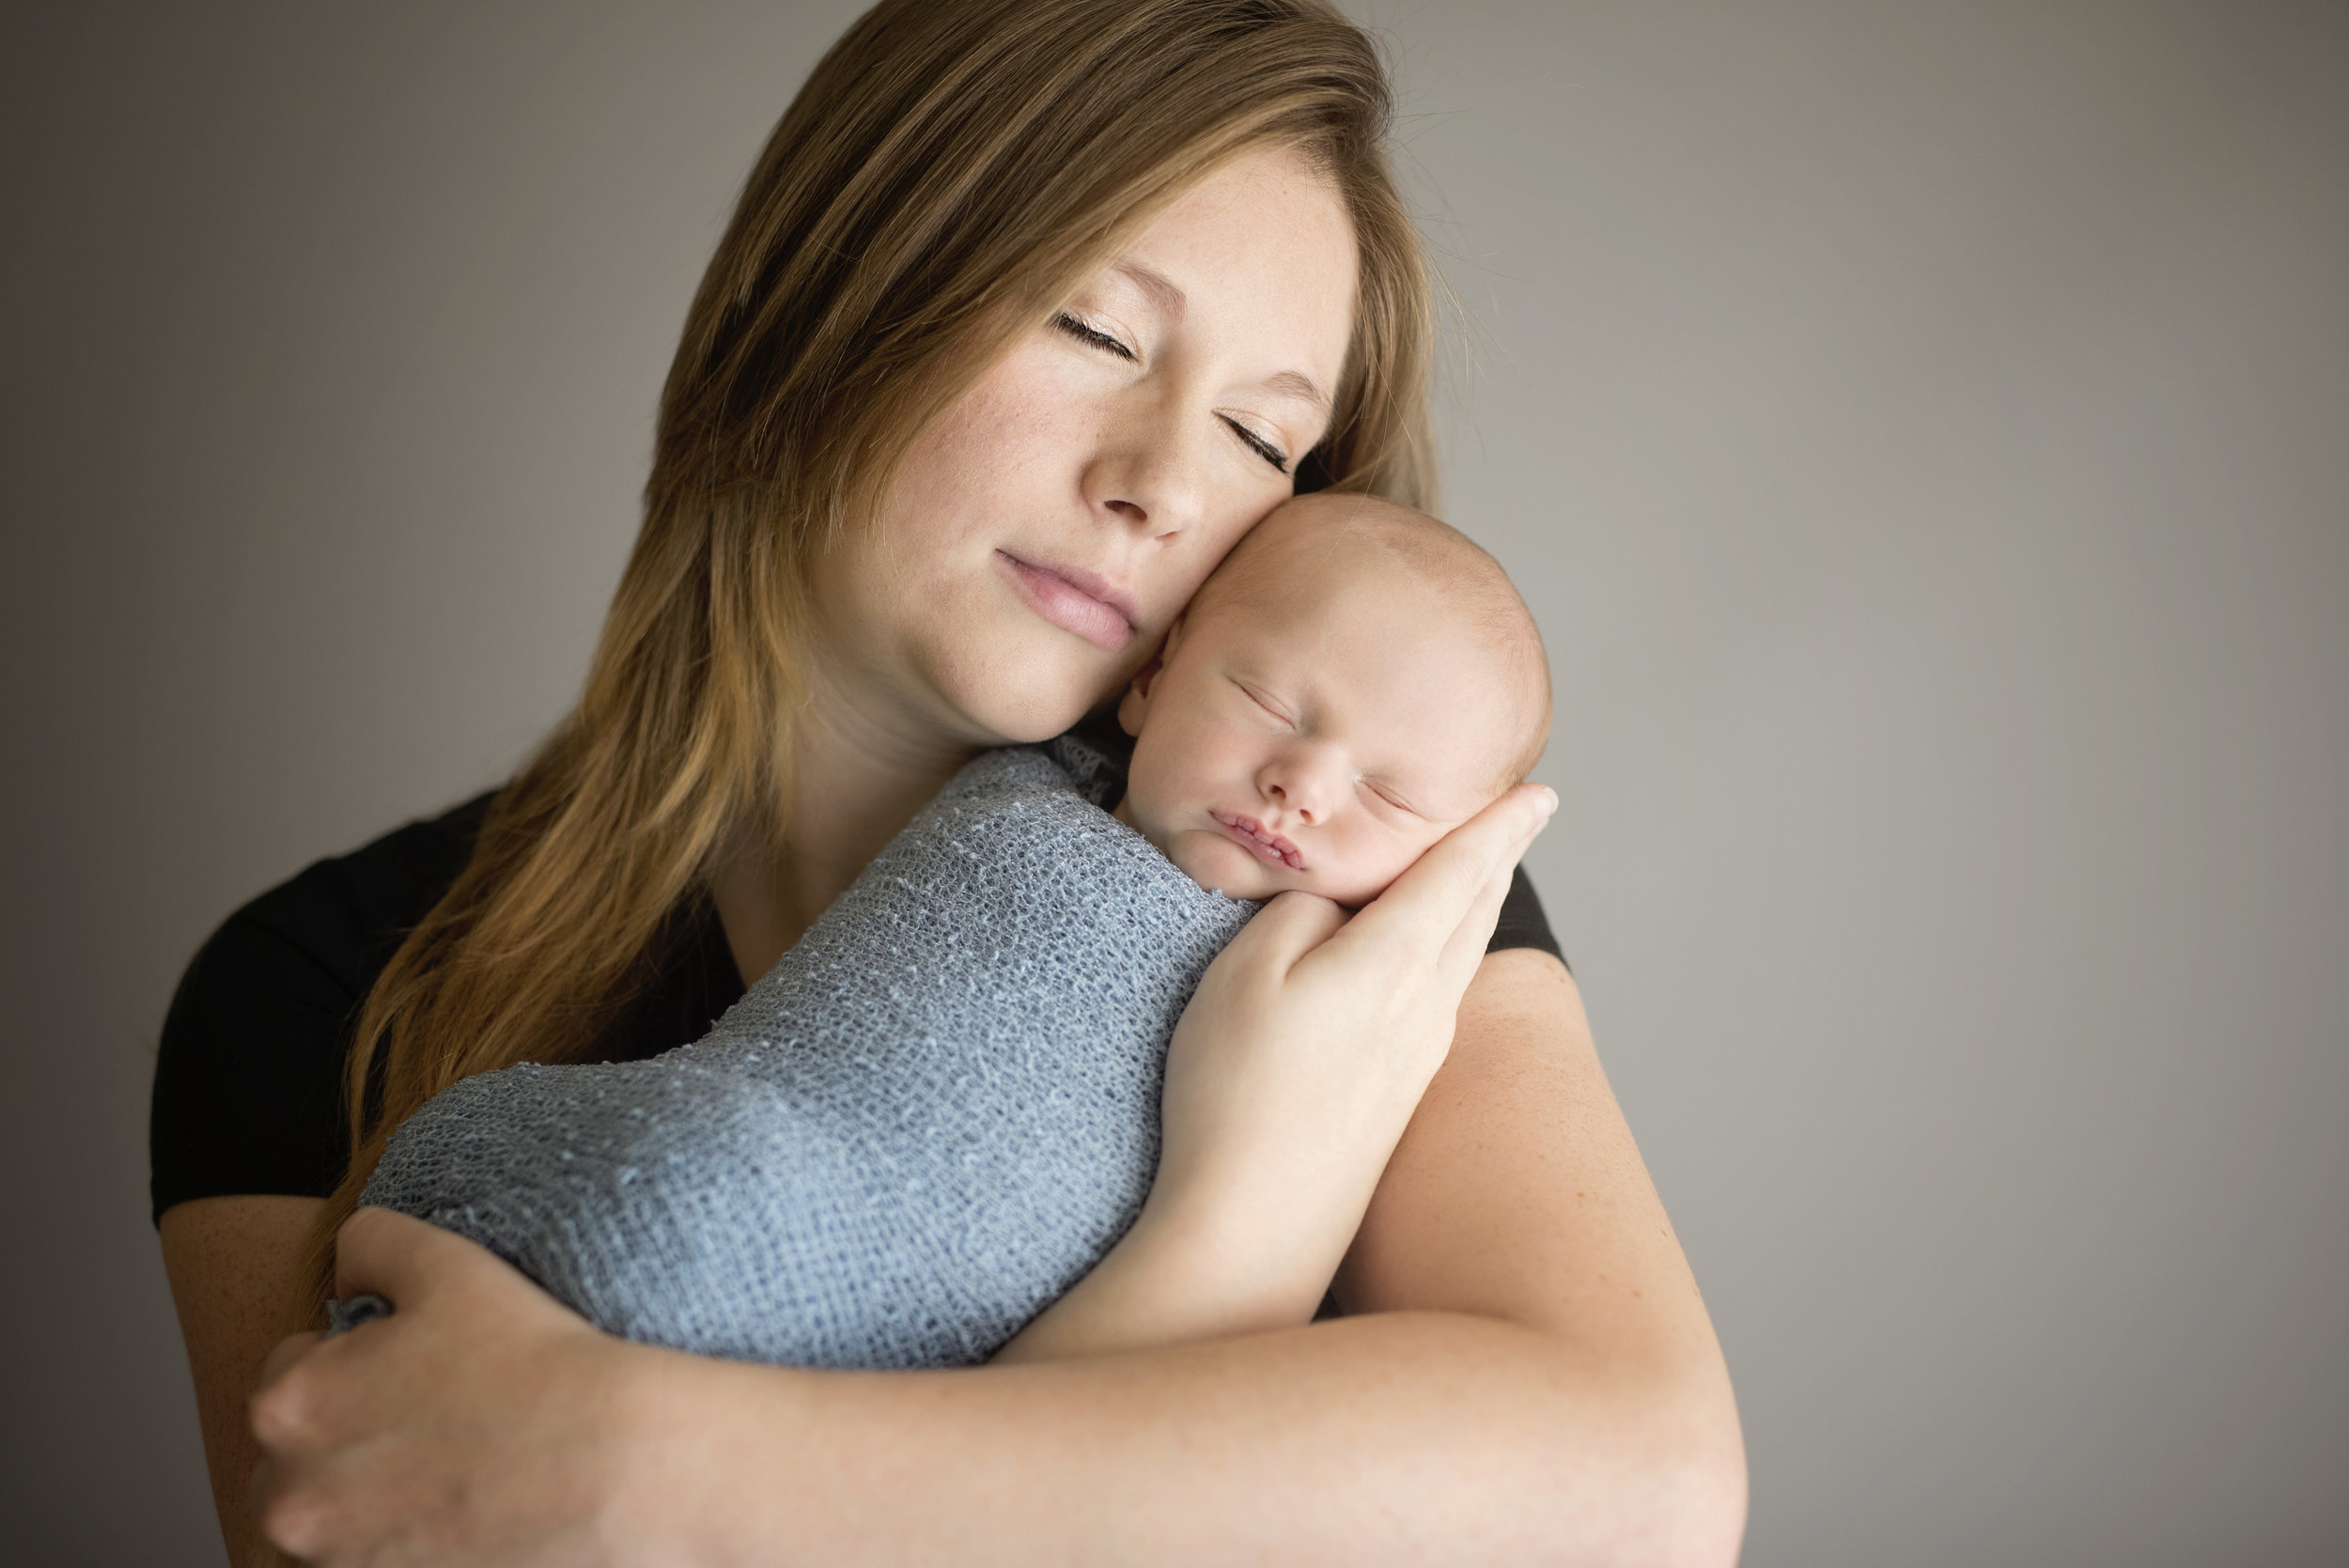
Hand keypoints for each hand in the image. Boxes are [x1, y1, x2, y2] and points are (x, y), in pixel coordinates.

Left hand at [248, 1207, 667, 1565]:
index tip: (422, 1365)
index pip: (293, 1368)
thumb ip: (371, 1242)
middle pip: (301, 1453)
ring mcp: (334, 1563)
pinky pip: (375, 1558)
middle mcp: (289, 1499)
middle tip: (441, 1415)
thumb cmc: (533, 1367)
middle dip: (354, 1433)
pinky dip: (406, 1540)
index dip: (360, 1357)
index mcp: (289, 1407)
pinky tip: (466, 1508)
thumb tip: (346, 1268)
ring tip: (458, 1465)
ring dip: (374, 1492)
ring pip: (336, 1514)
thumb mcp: (450, 1266)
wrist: (616, 1469)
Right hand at [1143, 781, 1556, 1323]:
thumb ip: (1299, 916)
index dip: (1498, 824)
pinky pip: (1440, 997)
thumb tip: (1336, 909)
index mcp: (1396, 962)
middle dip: (1498, 858)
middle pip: (1478, 912)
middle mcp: (1428, 1007)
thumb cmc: (1239, 1094)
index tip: (1539, 791)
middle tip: (1522, 817)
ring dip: (1477, 906)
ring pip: (1464, 958)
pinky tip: (1427, 961)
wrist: (1256, 1228)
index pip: (1461, 871)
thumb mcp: (1246, 975)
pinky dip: (1449, 952)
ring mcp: (1419, 1057)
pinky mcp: (1398, 1096)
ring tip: (1479, 876)